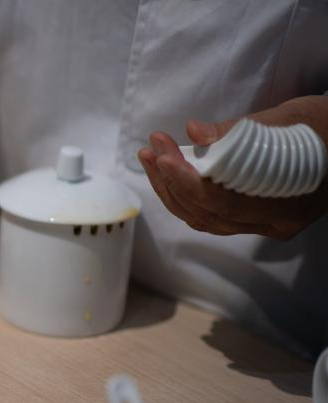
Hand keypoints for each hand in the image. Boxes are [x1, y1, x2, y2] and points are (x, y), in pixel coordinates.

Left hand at [138, 96, 327, 238]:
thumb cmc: (327, 128)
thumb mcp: (292, 119)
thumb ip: (242, 131)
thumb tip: (195, 132)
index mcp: (286, 206)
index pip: (222, 203)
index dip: (186, 181)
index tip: (163, 154)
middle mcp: (272, 224)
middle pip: (205, 214)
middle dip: (170, 181)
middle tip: (152, 147)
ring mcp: (262, 224)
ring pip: (203, 217)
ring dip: (170, 188)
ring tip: (151, 156)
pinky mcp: (253, 216)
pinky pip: (211, 213)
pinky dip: (186, 192)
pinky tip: (170, 169)